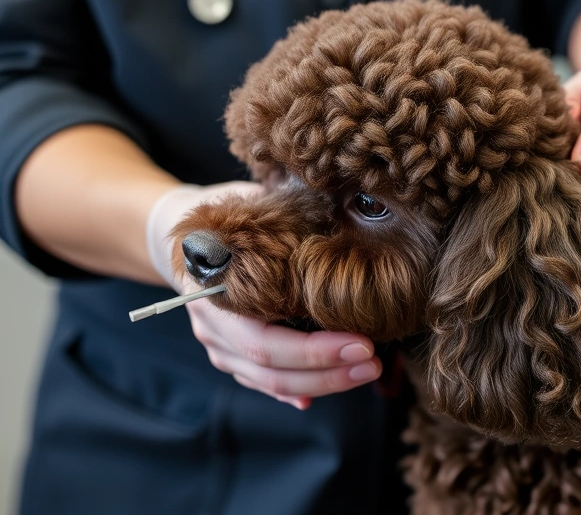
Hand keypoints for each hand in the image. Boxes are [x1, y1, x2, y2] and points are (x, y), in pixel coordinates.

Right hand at [146, 183, 381, 409]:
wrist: (185, 237)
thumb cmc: (230, 217)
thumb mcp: (255, 212)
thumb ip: (288, 226)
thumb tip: (344, 224)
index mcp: (214, 294)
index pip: (265, 342)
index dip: (314, 351)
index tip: (363, 343)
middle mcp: (212, 328)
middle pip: (270, 370)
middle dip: (327, 374)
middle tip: (373, 364)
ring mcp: (219, 347)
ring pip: (269, 382)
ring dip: (322, 383)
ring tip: (365, 371)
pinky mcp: (231, 356)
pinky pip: (265, 381)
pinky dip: (298, 388)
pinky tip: (327, 390)